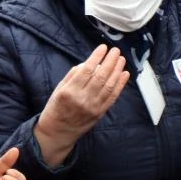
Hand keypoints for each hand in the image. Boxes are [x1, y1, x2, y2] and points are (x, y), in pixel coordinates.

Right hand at [35, 45, 129, 166]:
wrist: (58, 131)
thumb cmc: (57, 107)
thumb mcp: (59, 89)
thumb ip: (73, 75)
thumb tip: (89, 63)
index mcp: (70, 91)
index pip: (86, 70)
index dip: (96, 57)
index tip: (103, 48)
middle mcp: (82, 99)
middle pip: (100, 76)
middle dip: (110, 61)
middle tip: (115, 51)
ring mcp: (93, 107)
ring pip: (109, 85)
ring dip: (117, 70)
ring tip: (121, 59)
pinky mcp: (100, 113)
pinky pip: (113, 97)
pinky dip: (120, 84)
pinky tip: (124, 74)